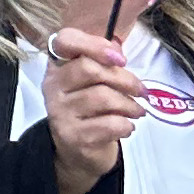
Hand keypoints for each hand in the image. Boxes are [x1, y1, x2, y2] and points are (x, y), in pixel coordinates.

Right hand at [45, 28, 144, 193]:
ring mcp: (60, 113)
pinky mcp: (72, 136)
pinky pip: (109, 124)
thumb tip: (117, 50)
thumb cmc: (91, 111)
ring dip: (129, 105)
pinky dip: (126, 124)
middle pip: (89, 68)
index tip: (119, 57)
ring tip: (137, 111)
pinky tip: (126, 127)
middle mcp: (53, 87)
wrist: (77, 152)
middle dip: (124, 78)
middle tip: (140, 90)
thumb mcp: (93, 82)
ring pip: (103, 97)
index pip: (64, 41)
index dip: (93, 44)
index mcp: (57, 68)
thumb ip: (102, 62)